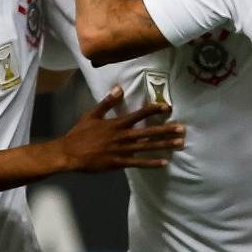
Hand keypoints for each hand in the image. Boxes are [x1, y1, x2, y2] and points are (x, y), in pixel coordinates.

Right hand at [58, 87, 185, 170]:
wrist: (69, 153)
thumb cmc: (80, 134)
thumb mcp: (92, 115)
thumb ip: (107, 102)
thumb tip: (119, 88)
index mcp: (117, 123)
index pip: (139, 114)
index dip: (154, 110)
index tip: (167, 107)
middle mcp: (123, 136)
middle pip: (149, 132)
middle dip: (167, 130)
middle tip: (183, 128)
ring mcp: (122, 150)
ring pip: (147, 147)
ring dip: (165, 145)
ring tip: (180, 143)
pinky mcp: (119, 162)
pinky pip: (139, 163)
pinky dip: (152, 163)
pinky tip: (164, 163)